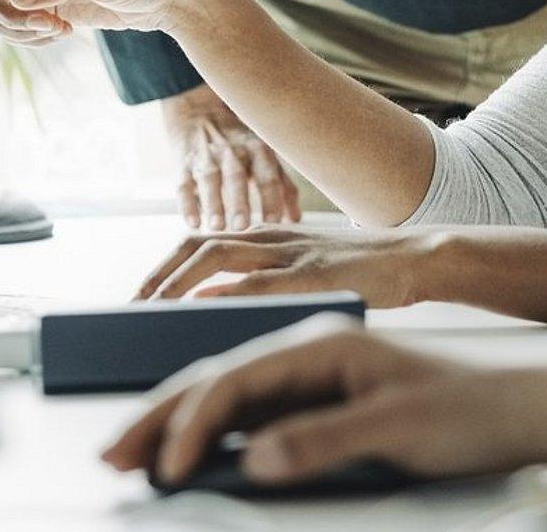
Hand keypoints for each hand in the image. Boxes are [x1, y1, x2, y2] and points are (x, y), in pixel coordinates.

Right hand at [101, 315, 534, 486]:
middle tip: (110, 454)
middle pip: (219, 371)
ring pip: (229, 381)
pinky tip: (192, 442)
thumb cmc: (463, 407)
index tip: (165, 469)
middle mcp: (312, 343)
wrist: (516, 397)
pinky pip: (252, 398)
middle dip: (161, 411)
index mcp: (325, 343)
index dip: (192, 423)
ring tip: (133, 447)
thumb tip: (250, 458)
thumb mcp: (398, 428)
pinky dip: (212, 418)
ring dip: (178, 411)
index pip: (236, 379)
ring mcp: (316, 363)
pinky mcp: (324, 387)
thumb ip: (323, 441)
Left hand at [135, 224, 428, 303]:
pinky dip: (227, 291)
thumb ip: (266, 281)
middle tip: (127, 309)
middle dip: (158, 275)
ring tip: (148, 310)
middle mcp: (274, 237)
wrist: (418, 257)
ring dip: (177, 281)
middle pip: (198, 244)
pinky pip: (261, 279)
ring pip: (219, 255)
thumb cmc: (366, 271)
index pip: (201, 242)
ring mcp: (293, 251)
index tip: (136, 299)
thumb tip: (216, 307)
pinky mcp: (314, 271)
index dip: (163, 267)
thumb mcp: (309, 269)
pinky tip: (205, 306)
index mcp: (270, 236)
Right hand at [159, 86, 301, 230]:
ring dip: (213, 203)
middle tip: (242, 227)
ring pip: (209, 179)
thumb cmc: (240, 143)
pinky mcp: (183, 165)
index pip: (266, 173)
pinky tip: (193, 223)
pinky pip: (183, 184)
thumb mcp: (265, 156)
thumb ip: (283, 186)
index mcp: (257, 149)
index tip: (275, 222)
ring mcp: (206, 156)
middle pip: (236, 176)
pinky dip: (187, 204)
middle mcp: (232, 151)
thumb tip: (296, 220)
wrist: (200, 113)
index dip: (271, 196)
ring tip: (216, 227)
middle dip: (239, 201)